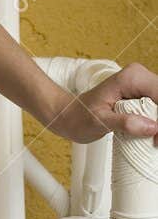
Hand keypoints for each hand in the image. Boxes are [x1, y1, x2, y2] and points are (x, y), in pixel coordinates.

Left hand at [42, 63, 157, 144]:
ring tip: (154, 141)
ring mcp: (142, 84)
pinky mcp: (142, 94)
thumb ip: (125, 123)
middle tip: (156, 142)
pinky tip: (153, 135)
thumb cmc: (79, 117)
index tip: (157, 138)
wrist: (70, 115)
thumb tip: (152, 127)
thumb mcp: (100, 122)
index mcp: (131, 77)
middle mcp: (139, 76)